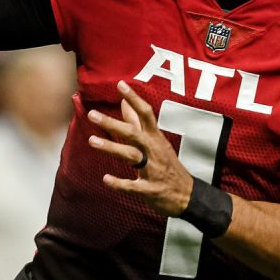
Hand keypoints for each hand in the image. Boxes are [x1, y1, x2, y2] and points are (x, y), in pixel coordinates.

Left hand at [88, 80, 193, 216]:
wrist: (187, 195)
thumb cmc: (167, 165)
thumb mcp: (156, 142)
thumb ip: (138, 123)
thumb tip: (124, 102)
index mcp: (156, 138)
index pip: (146, 114)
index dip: (134, 98)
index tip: (120, 85)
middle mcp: (154, 151)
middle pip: (133, 133)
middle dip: (112, 124)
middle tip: (92, 115)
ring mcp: (152, 170)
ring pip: (131, 155)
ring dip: (111, 148)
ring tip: (92, 141)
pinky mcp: (149, 189)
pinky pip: (132, 186)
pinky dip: (119, 183)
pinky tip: (106, 179)